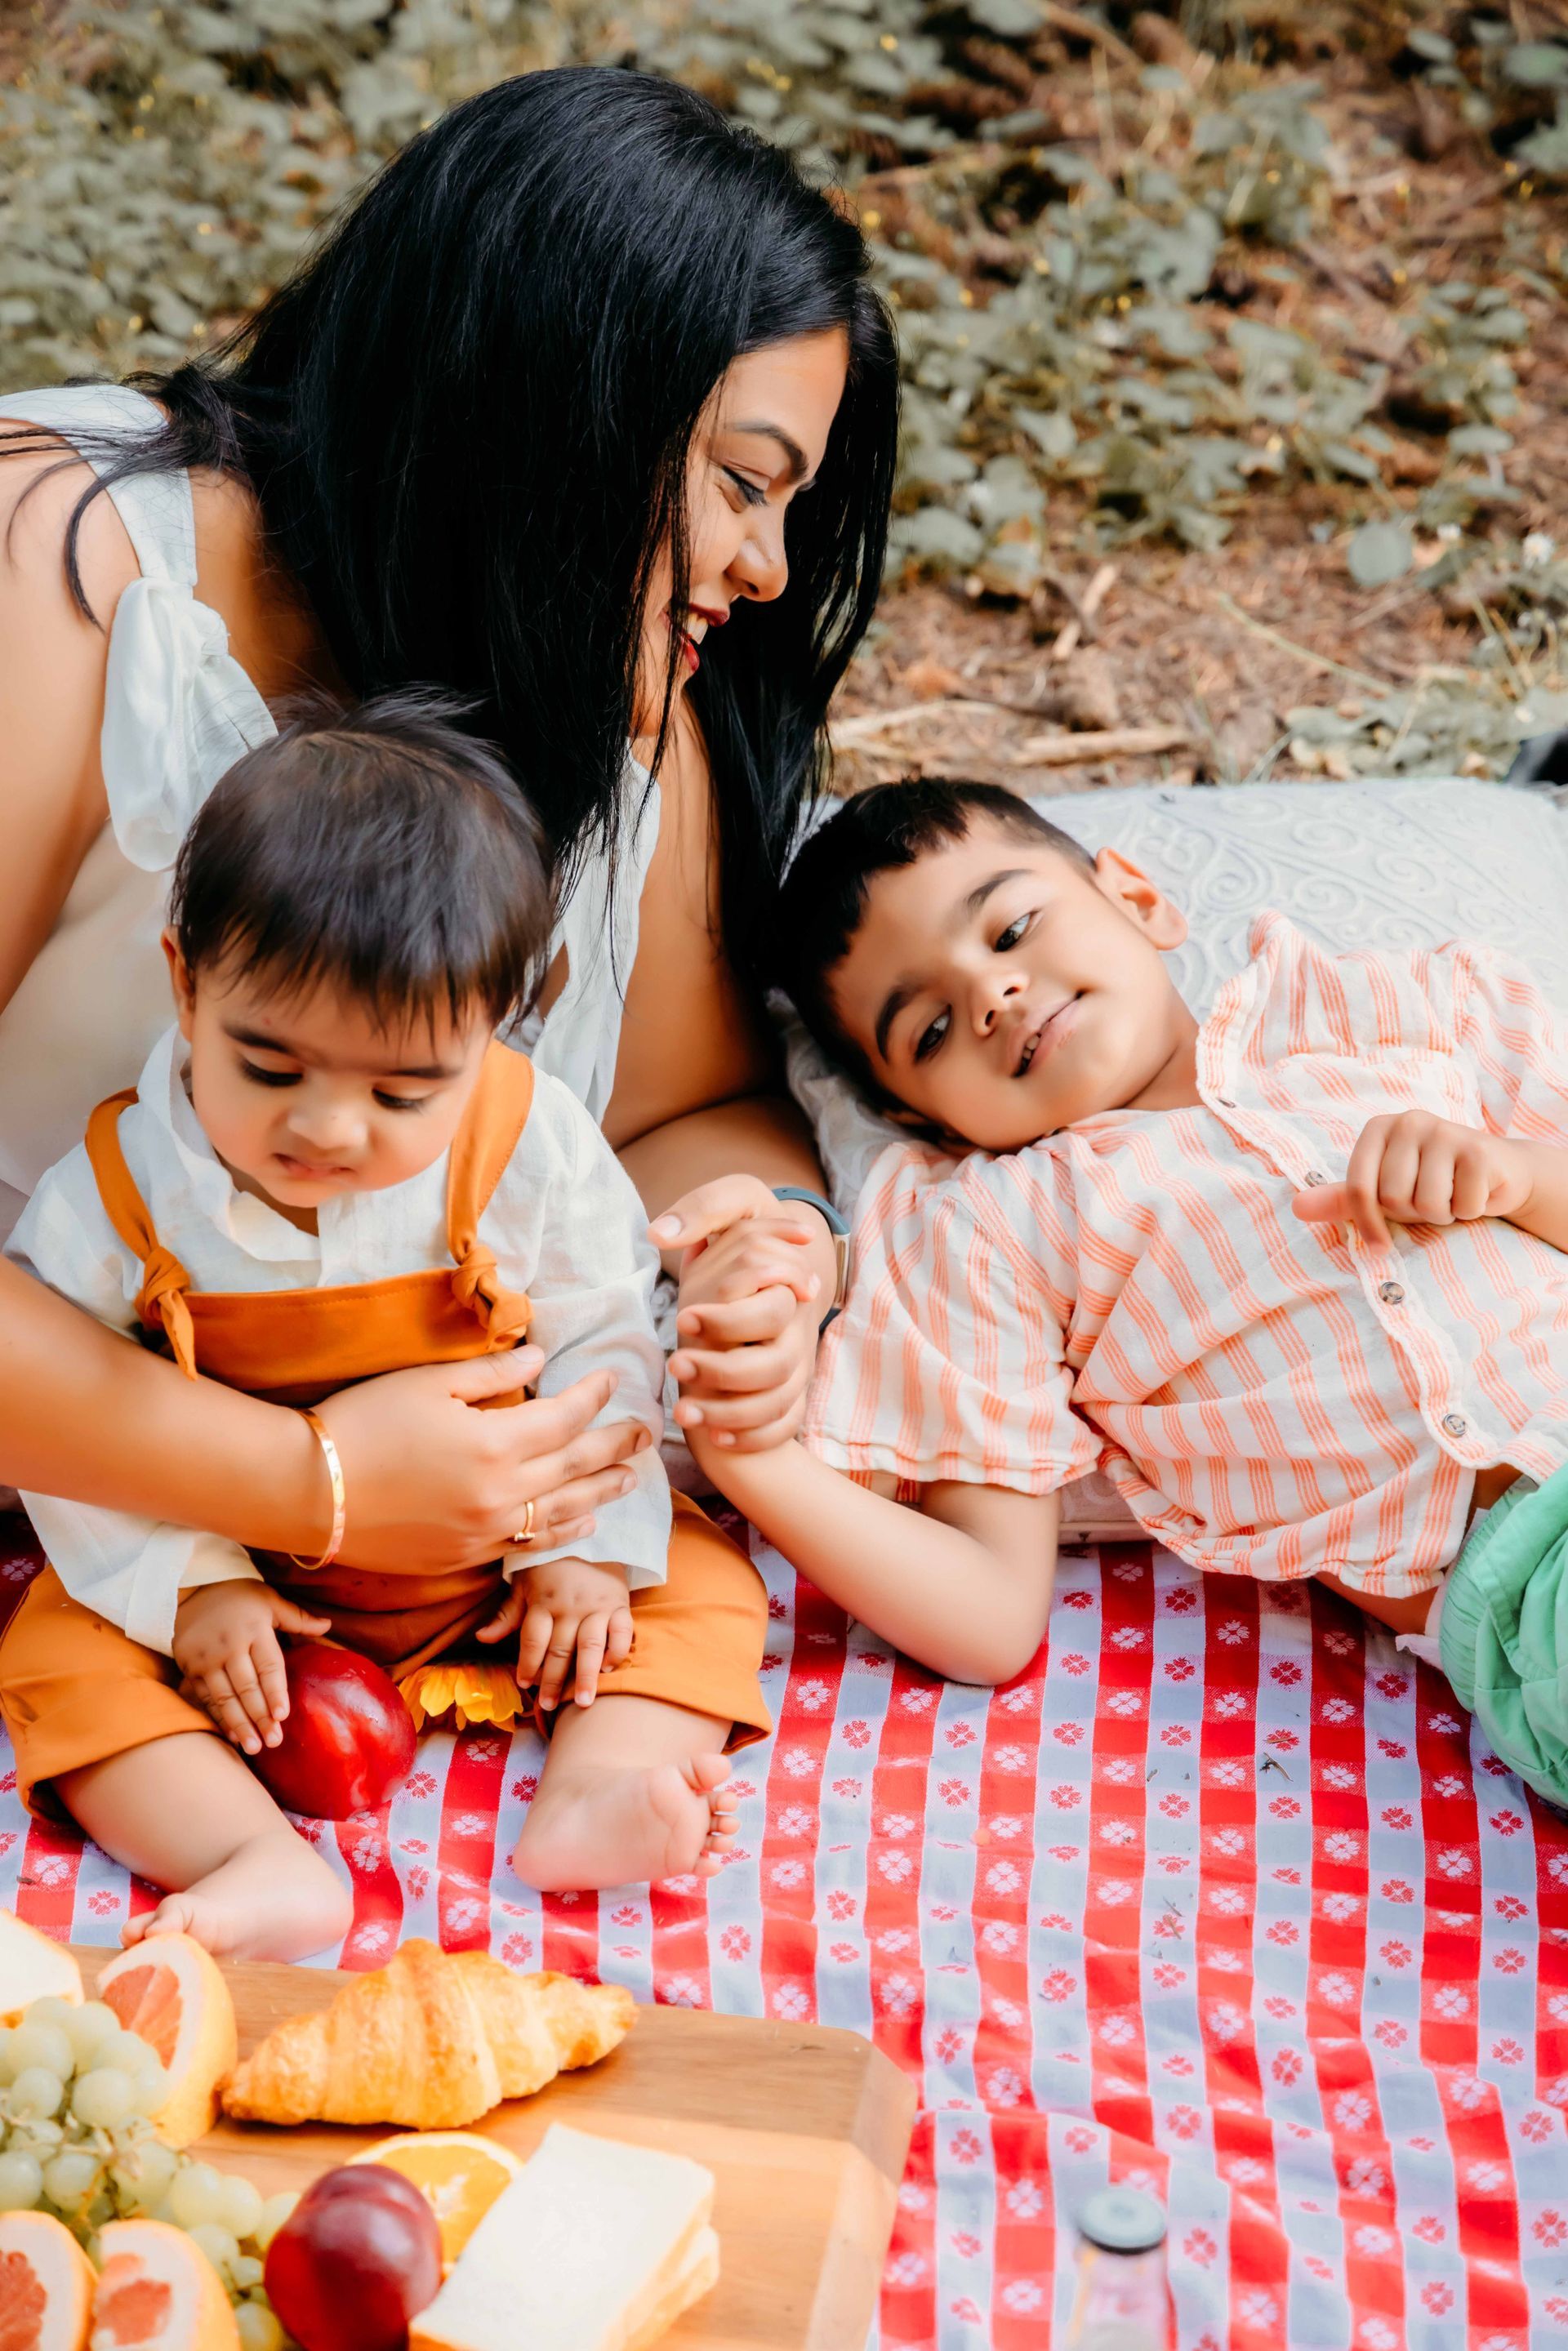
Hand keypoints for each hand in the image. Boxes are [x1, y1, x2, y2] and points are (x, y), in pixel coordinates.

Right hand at [172, 1580, 329, 1755]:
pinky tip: (232, 1735)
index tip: (283, 1715)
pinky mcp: (189, 1666)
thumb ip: (297, 1618)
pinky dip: (219, 1718)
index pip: (268, 1665)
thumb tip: (328, 1627)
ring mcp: (206, 1658)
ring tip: (254, 1747)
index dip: (275, 1691)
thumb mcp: (269, 1600)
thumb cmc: (240, 1597)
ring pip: (225, 1697)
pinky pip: (206, 1697)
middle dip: (260, 1717)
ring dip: (240, 1724)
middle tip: (273, 1741)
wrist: (191, 1589)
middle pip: (247, 1687)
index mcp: (254, 1628)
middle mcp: (229, 1645)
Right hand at [313, 1350, 651, 1572]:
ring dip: (602, 1493)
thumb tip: (541, 1360)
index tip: (614, 1377)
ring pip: (562, 1512)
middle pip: (577, 1467)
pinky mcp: (463, 1557)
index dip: (594, 1396)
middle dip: (616, 1446)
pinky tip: (579, 1522)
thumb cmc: (362, 1424)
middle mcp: (500, 1494)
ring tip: (630, 1480)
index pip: (564, 1417)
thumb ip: (491, 1375)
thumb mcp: (427, 1384)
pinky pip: (528, 1544)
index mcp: (494, 1444)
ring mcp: (484, 1531)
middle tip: (647, 1432)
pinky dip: (561, 1530)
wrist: (306, 1492)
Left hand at [477, 1556, 632, 1711]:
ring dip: (586, 1676)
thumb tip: (481, 1638)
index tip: (525, 1684)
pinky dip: (616, 1651)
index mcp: (543, 1602)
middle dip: (553, 1680)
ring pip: (590, 1646)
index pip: (533, 1640)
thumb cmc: (551, 1568)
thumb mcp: (524, 1586)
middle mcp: (569, 1606)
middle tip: (549, 1705)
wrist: (590, 1538)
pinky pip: (621, 1631)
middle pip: (560, 1649)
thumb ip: (507, 1615)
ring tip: (584, 1703)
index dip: (528, 1664)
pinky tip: (609, 1670)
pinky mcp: (619, 1604)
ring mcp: (596, 1606)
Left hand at [651, 1176, 832, 1453]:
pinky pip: (783, 1427)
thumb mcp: (735, 1203)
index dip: (728, 1320)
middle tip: (676, 1366)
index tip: (684, 1318)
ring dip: (730, 1412)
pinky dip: (752, 1437)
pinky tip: (715, 1436)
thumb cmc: (741, 1237)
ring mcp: (796, 1365)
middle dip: (723, 1371)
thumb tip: (661, 1232)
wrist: (762, 1271)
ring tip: (683, 1410)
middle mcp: (796, 1329)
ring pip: (779, 1403)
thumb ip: (704, 1208)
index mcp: (787, 1285)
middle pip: (776, 1365)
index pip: (772, 1311)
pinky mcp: (789, 1393)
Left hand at [1291, 1112, 1531, 1248]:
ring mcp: (1446, 1131)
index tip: (1380, 1247)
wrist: (1498, 1172)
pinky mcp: (1479, 1150)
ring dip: (1443, 1214)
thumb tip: (1296, 1207)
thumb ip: (1341, 1199)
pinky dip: (1470, 1211)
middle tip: (1431, 1199)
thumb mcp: (1383, 1191)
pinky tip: (1474, 1192)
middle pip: (1393, 1199)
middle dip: (1414, 1213)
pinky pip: (1463, 1205)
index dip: (1367, 1224)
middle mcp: (1409, 1121)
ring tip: (1452, 1195)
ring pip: (1428, 1204)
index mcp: (1379, 1128)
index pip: (1357, 1187)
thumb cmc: (1432, 1182)